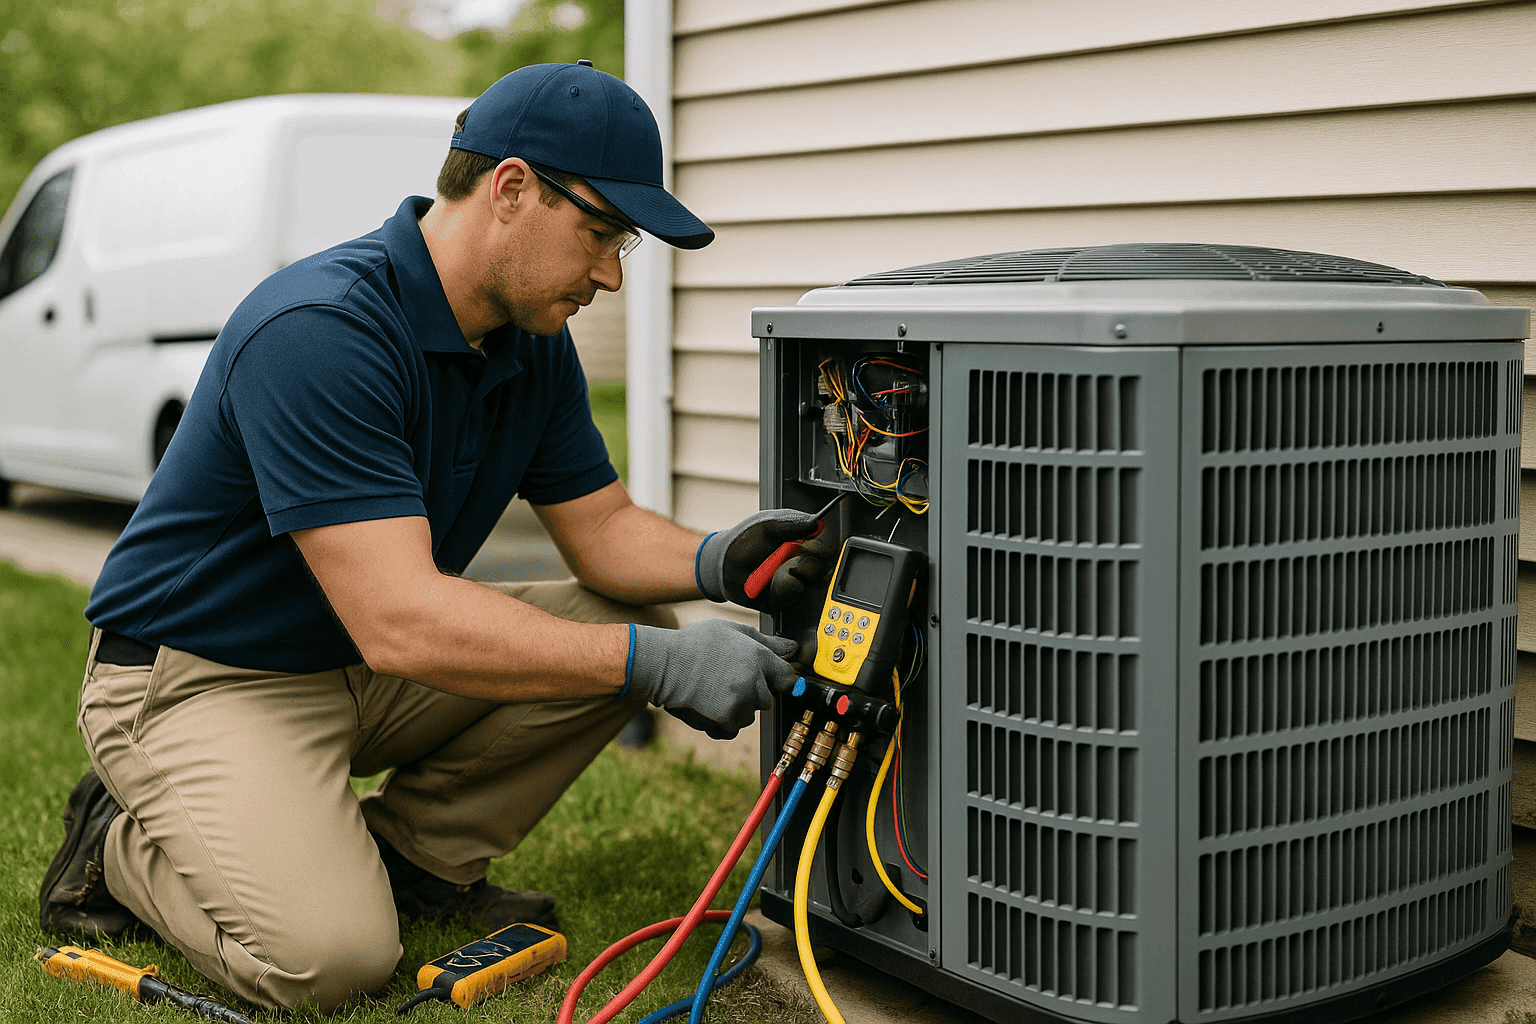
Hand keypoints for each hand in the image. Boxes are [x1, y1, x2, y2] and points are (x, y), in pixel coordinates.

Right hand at [627, 620, 799, 739]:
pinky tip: (706, 705)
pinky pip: (732, 729)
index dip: (774, 678)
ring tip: (712, 691)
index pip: (786, 677)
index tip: (763, 678)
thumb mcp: (732, 630)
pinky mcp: (725, 721)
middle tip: (727, 680)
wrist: (663, 664)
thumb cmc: (695, 644)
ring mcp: (741, 704)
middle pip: (767, 698)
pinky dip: (722, 723)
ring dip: (737, 708)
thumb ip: (767, 641)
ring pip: (749, 715)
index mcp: (759, 657)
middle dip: (752, 692)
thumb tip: (792, 647)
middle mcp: (754, 682)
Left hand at [696, 508, 832, 611]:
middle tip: (791, 555)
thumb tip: (816, 523)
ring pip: (811, 582)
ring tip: (777, 567)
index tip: (806, 544)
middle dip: (809, 561)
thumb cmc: (743, 541)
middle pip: (823, 567)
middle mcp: (799, 564)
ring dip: (795, 572)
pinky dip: (784, 587)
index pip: (823, 548)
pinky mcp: (784, 598)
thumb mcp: (767, 525)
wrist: (723, 565)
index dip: (818, 548)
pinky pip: (794, 595)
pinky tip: (772, 581)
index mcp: (799, 544)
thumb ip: (792, 523)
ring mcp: (793, 581)